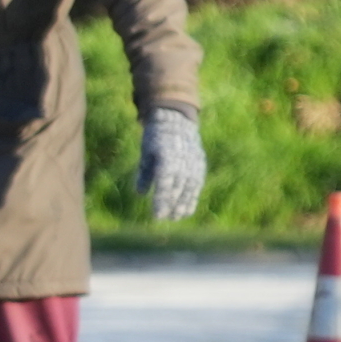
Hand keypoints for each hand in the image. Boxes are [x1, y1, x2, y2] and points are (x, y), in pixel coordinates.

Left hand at [136, 103, 205, 223]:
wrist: (177, 122)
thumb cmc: (155, 139)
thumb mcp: (146, 153)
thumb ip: (144, 173)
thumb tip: (140, 194)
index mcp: (167, 158)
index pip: (165, 184)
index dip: (161, 201)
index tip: (157, 215)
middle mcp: (182, 162)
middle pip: (177, 189)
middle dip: (171, 205)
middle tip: (164, 219)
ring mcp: (193, 164)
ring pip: (189, 189)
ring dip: (183, 205)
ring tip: (177, 217)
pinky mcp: (199, 165)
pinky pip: (197, 185)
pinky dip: (192, 197)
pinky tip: (187, 210)